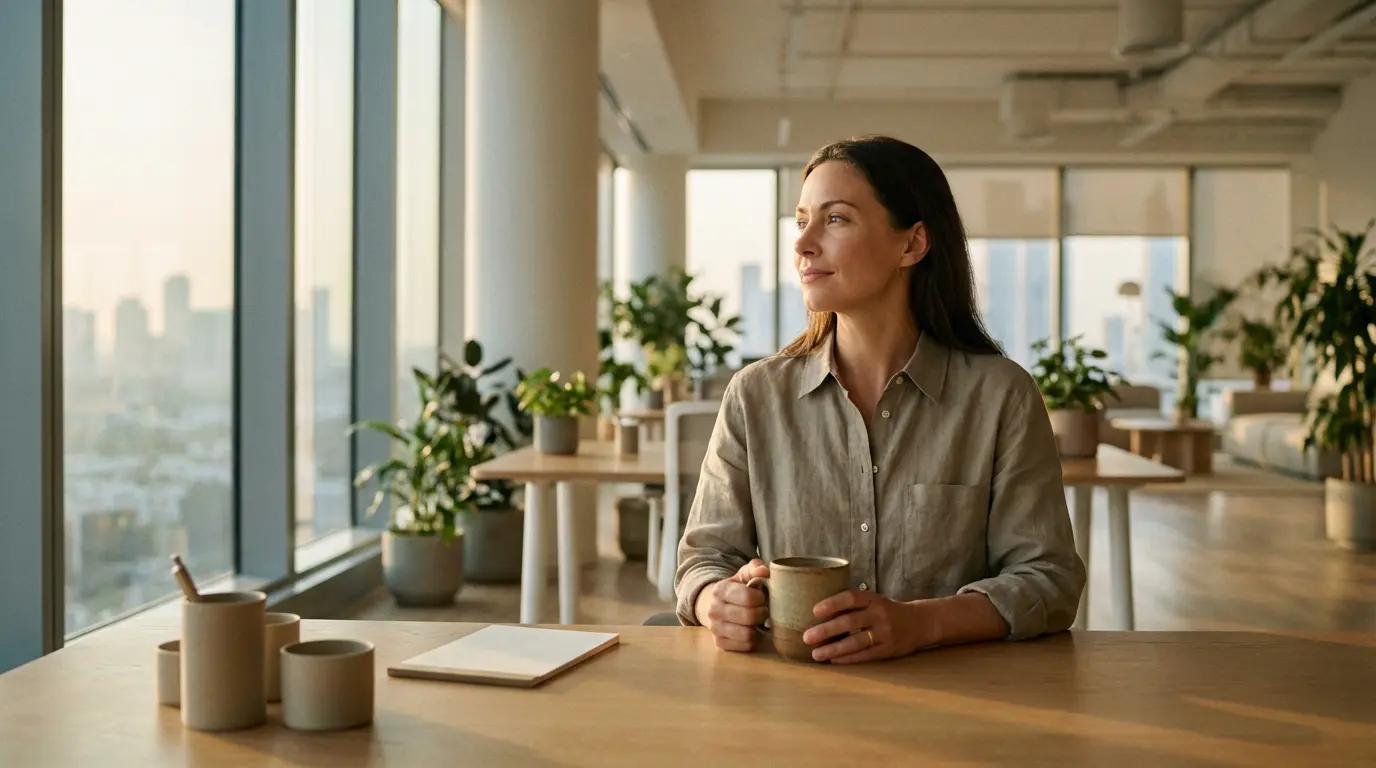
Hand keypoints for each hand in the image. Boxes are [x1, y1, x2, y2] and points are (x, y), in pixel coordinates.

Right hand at [696, 559, 769, 652]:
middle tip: (764, 609)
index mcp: (719, 590)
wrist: (716, 605)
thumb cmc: (737, 589)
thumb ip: (755, 568)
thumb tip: (764, 571)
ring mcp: (715, 628)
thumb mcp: (744, 574)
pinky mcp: (720, 643)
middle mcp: (713, 610)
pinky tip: (752, 630)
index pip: (747, 597)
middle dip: (762, 613)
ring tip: (758, 620)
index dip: (761, 598)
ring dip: (758, 628)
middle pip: (749, 617)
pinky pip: (746, 646)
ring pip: (747, 634)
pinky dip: (753, 639)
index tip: (762, 597)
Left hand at [801, 590, 938, 663]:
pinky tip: (833, 660)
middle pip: (850, 622)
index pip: (851, 598)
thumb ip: (853, 605)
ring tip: (816, 654)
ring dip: (834, 649)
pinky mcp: (888, 650)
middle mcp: (879, 615)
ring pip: (856, 642)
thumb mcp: (874, 601)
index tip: (814, 611)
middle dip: (826, 630)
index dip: (832, 604)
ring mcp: (885, 633)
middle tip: (807, 637)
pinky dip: (847, 658)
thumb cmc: (887, 611)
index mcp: (874, 599)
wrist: (919, 622)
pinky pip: (865, 655)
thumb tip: (818, 613)